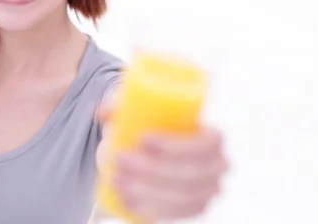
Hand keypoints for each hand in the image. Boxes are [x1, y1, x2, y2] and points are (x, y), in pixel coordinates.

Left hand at [97, 96, 228, 220]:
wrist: (153, 153)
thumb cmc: (151, 125)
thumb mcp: (138, 108)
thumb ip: (117, 104)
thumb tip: (100, 112)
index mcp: (214, 138)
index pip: (204, 144)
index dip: (176, 145)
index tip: (142, 139)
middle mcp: (217, 167)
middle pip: (189, 174)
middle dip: (151, 170)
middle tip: (120, 158)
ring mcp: (206, 192)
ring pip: (179, 197)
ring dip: (146, 190)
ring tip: (116, 178)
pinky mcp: (192, 209)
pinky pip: (175, 215)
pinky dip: (150, 209)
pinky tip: (129, 201)